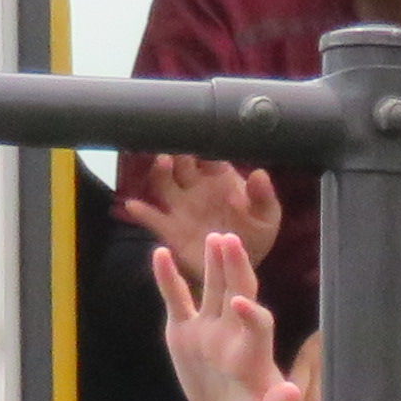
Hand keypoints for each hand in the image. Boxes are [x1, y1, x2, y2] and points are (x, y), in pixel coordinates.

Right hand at [116, 155, 282, 269]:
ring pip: (163, 182)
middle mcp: (196, 187)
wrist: (238, 267)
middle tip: (179, 142)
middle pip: (181, 162)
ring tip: (163, 163)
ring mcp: (181, 207)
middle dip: (178, 150)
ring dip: (160, 172)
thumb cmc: (255, 236)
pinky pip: (152, 218)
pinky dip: (141, 211)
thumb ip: (263, 197)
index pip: (208, 153)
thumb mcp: (267, 218)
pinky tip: (133, 205)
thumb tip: (260, 174)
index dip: (203, 143)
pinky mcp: (171, 229)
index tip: (199, 133)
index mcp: (220, 178)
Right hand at [152, 233, 306, 400]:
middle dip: (236, 268)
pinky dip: (168, 279)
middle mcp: (234, 333)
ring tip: (213, 237)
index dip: (251, 314)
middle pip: (239, 292)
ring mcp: (209, 329)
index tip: (240, 304)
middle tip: (230, 241)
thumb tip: (291, 395)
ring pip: (213, 288)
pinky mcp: (185, 331)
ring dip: (214, 263)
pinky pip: (177, 300)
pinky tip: (159, 254)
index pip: (258, 324)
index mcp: (255, 353)